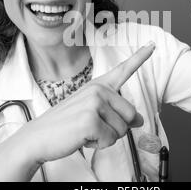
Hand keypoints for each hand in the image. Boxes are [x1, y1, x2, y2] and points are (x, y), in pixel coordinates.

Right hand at [20, 41, 155, 164]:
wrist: (38, 136)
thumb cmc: (66, 125)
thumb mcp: (93, 114)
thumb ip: (117, 113)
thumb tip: (140, 120)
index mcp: (99, 86)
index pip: (123, 69)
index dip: (140, 57)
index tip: (152, 44)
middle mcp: (98, 90)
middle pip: (131, 115)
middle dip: (117, 128)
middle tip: (94, 127)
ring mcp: (94, 103)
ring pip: (122, 130)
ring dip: (106, 138)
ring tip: (85, 131)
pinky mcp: (90, 120)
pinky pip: (110, 140)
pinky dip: (98, 145)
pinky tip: (82, 138)